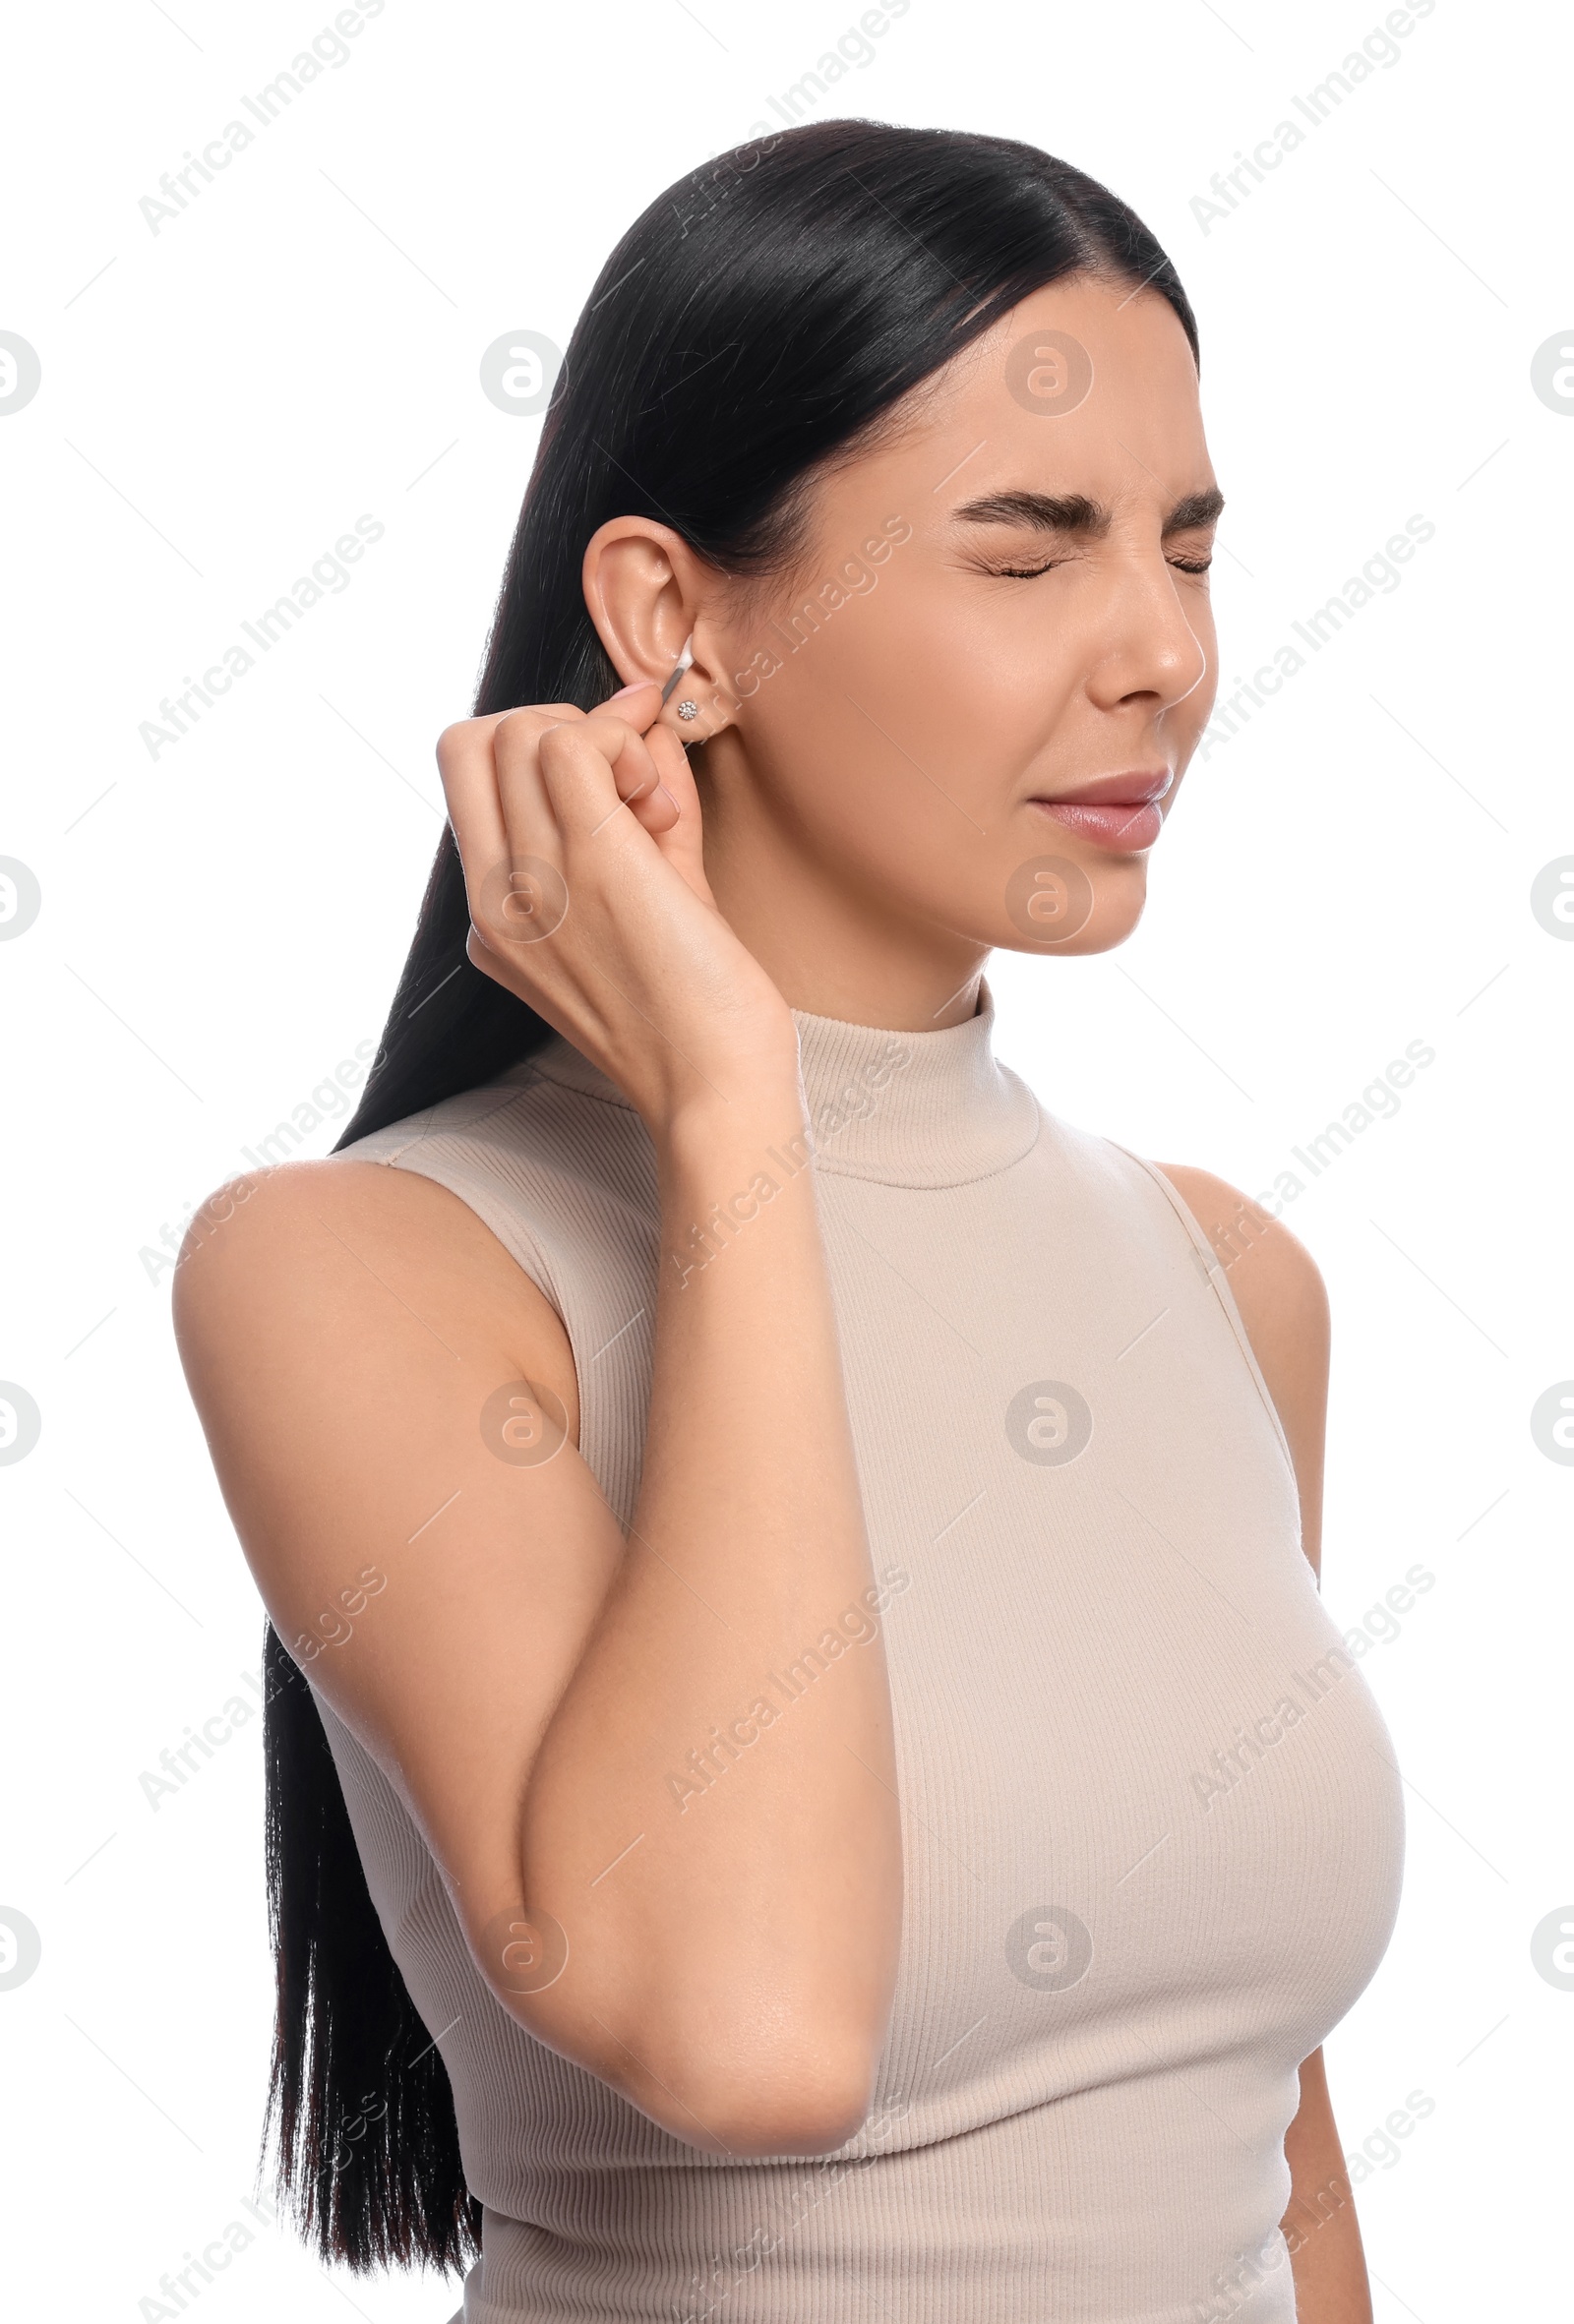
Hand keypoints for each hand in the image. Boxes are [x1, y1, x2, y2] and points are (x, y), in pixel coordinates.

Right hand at [435, 681, 798, 1131]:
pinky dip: (625, 744)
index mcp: (493, 917)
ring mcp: (533, 882)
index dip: (541, 746)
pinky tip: (663, 810)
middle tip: (634, 789)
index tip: (618, 779)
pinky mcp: (590, 865)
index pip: (468, 776)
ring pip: (521, 731)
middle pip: (475, 741)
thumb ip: (637, 810)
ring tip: (656, 814)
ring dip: (604, 740)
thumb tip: (643, 722)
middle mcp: (495, 900)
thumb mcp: (651, 899)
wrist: (718, 1089)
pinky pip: (572, 744)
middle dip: (562, 728)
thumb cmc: (697, 1010)